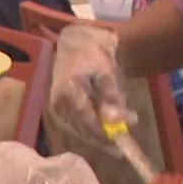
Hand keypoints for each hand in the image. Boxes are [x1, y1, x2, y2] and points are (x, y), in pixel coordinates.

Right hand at [49, 24, 128, 138]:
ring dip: (100, 133)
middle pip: (83, 130)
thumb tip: (114, 120)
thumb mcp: (105, 72)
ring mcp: (57, 109)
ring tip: (119, 128)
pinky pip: (77, 126)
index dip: (105, 133)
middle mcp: (59, 104)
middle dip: (105, 136)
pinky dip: (92, 127)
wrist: (75, 45)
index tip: (122, 138)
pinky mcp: (59, 111)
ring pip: (81, 131)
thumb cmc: (91, 56)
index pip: (87, 121)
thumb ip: (110, 97)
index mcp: (68, 92)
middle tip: (125, 138)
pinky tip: (106, 123)